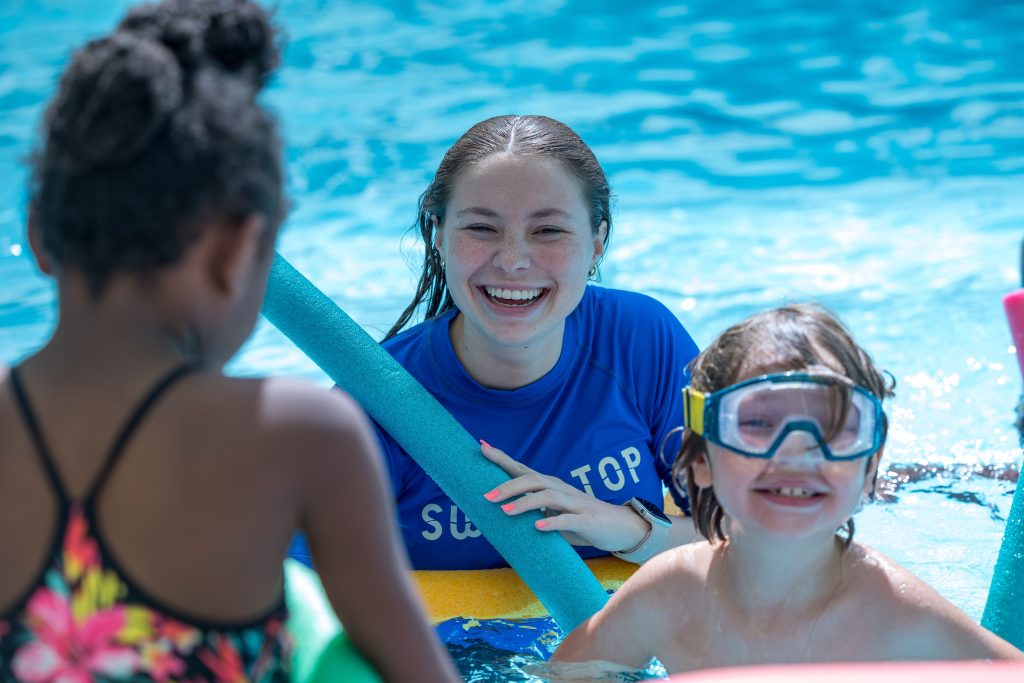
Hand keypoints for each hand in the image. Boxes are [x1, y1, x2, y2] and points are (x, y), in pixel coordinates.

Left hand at [479, 441, 650, 552]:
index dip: (502, 459)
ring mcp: (574, 504)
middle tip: (486, 495)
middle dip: (508, 486)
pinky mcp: (586, 520)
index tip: (482, 448)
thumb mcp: (553, 513)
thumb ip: (533, 510)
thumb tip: (502, 513)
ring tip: (505, 511)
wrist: (619, 527)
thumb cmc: (581, 519)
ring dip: (525, 503)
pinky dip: (552, 522)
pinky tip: (537, 527)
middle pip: (532, 480)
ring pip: (547, 497)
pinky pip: (567, 520)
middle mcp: (560, 489)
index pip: (523, 469)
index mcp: (550, 486)